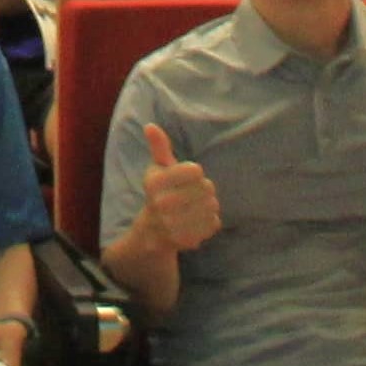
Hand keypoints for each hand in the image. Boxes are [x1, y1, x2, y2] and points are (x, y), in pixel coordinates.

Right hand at [119, 120, 223, 259]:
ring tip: (196, 207)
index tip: (185, 178)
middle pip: (207, 187)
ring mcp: (174, 225)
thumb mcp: (158, 168)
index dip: (194, 172)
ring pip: (213, 205)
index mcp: (155, 183)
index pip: (196, 170)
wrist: (152, 232)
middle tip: (192, 195)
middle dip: (204, 189)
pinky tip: (198, 221)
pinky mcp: (187, 240)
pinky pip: (214, 223)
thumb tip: (150, 125)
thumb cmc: (160, 193)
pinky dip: (211, 221)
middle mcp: (161, 204)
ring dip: (209, 205)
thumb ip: (159, 146)